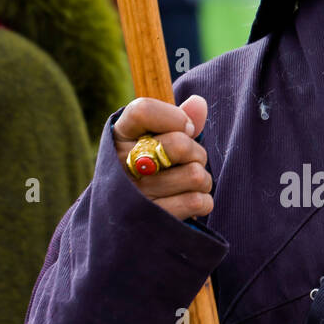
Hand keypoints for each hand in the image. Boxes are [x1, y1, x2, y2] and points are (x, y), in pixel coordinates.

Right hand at [113, 95, 213, 220]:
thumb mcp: (153, 140)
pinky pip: (197, 201)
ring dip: (203, 180)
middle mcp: (122, 164)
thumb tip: (199, 102)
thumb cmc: (147, 169)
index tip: (187, 128)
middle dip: (197, 153)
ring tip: (189, 184)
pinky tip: (189, 201)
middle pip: (181, 144)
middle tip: (190, 161)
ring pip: (196, 175)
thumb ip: (176, 120)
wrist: (123, 221)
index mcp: (119, 136)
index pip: (143, 111)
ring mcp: (136, 194)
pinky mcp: (153, 219)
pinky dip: (203, 201)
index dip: (174, 117)